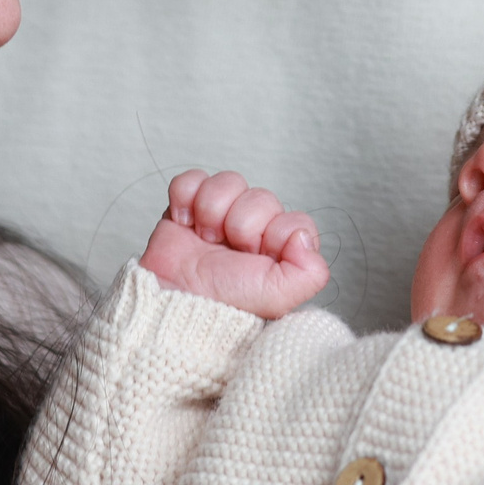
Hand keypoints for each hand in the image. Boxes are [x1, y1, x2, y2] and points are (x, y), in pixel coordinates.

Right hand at [140, 169, 329, 318]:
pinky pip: (193, 179)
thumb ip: (310, 272)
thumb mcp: (277, 297)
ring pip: (228, 182)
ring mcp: (219, 215)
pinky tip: (184, 223)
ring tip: (205, 238)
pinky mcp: (188, 206)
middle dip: (241, 224)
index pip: (294, 219)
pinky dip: (185, 198)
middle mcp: (253, 230)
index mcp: (278, 250)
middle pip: (261, 197)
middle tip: (228, 250)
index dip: (276, 233)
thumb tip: (304, 236)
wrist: (173, 304)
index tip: (259, 256)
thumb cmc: (223, 305)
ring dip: (212, 210)